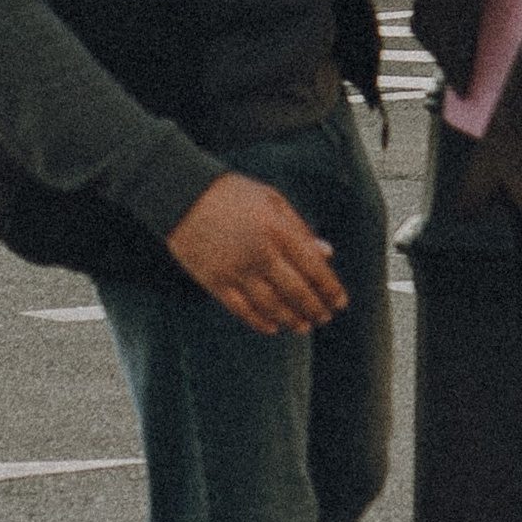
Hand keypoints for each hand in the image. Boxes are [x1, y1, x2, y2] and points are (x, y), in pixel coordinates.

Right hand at [166, 174, 347, 335]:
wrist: (181, 195)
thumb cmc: (232, 194)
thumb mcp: (272, 200)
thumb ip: (300, 228)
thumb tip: (327, 253)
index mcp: (277, 230)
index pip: (314, 268)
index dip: (331, 289)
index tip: (340, 302)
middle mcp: (260, 254)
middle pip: (297, 292)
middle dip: (316, 309)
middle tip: (325, 318)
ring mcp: (236, 270)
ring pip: (272, 306)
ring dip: (292, 320)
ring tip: (304, 327)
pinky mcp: (215, 282)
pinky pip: (243, 310)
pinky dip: (261, 322)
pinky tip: (273, 327)